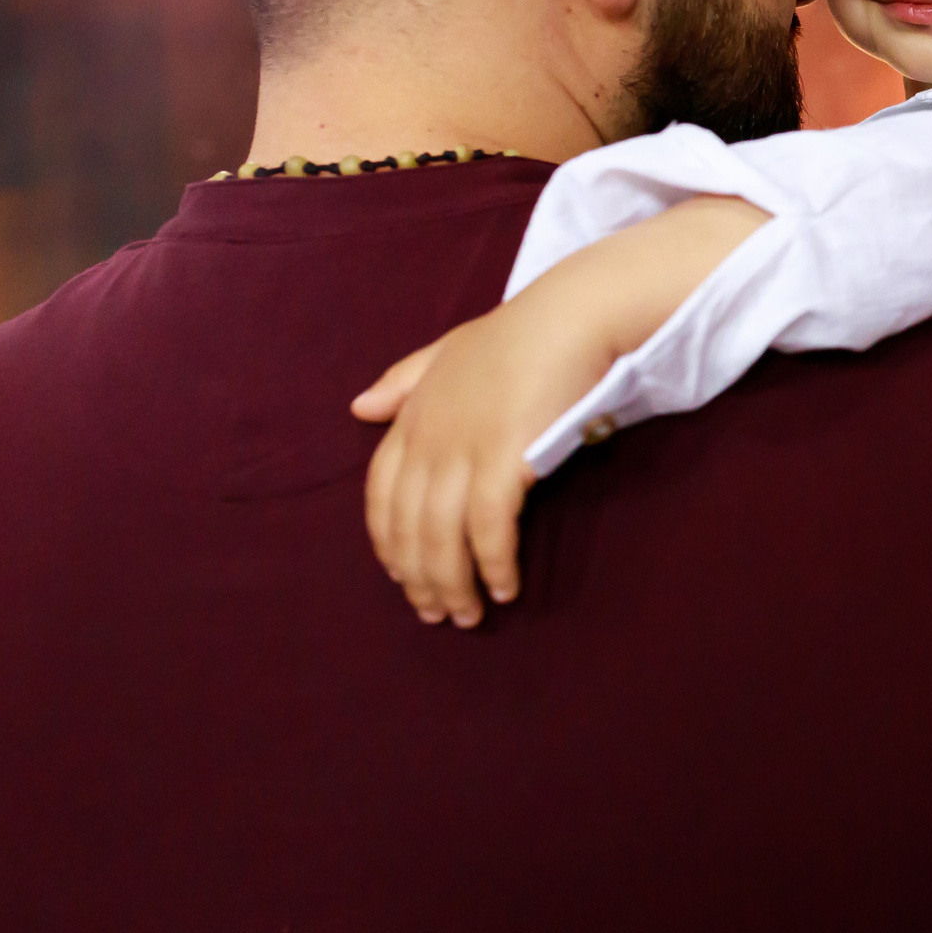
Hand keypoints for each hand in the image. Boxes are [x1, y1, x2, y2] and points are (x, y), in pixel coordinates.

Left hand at [353, 298, 611, 628]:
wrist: (573, 315)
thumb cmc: (521, 332)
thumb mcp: (448, 351)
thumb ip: (404, 380)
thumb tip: (358, 408)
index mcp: (411, 416)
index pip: (380, 495)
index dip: (388, 543)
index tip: (403, 576)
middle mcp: (428, 438)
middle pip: (407, 527)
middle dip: (419, 579)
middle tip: (437, 615)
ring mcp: (464, 449)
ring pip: (442, 537)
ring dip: (453, 586)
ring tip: (469, 617)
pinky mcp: (505, 460)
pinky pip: (488, 530)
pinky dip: (493, 565)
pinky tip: (505, 588)